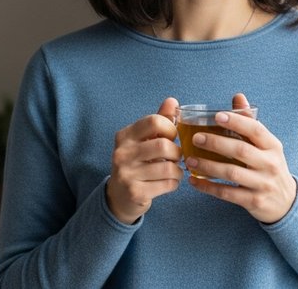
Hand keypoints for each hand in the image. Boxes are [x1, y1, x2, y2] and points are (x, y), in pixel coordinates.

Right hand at [106, 97, 182, 223]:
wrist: (119, 196)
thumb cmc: (137, 162)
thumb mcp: (144, 140)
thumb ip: (159, 120)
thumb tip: (172, 101)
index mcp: (125, 136)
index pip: (154, 121)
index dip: (171, 128)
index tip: (172, 137)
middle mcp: (122, 153)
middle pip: (163, 145)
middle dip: (177, 152)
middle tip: (175, 158)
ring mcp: (126, 174)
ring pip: (168, 167)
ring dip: (177, 170)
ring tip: (174, 171)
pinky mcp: (135, 192)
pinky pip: (168, 184)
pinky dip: (174, 183)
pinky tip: (169, 182)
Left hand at [187, 93, 296, 223]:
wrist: (285, 201)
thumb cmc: (269, 166)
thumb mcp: (266, 145)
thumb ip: (250, 122)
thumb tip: (238, 97)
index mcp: (273, 146)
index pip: (255, 130)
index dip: (236, 122)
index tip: (217, 116)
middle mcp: (270, 163)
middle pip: (241, 150)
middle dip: (216, 143)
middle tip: (196, 138)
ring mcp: (262, 183)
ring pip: (231, 173)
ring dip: (208, 166)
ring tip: (190, 160)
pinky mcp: (253, 201)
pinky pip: (227, 193)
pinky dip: (208, 187)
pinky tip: (194, 181)